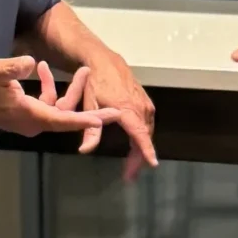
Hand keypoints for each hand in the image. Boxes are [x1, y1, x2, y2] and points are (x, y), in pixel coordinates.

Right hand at [0, 57, 119, 142]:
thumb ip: (13, 68)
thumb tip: (32, 62)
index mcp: (31, 114)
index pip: (64, 118)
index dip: (86, 119)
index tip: (106, 117)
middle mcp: (35, 121)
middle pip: (67, 112)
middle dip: (83, 95)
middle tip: (101, 83)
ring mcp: (31, 119)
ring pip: (57, 106)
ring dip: (64, 87)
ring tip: (65, 67)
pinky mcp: (26, 114)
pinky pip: (46, 103)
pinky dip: (47, 87)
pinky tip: (41, 68)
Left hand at [62, 57, 158, 180]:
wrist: (105, 61)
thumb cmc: (95, 82)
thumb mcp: (89, 105)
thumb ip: (90, 130)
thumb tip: (85, 151)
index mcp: (127, 109)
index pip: (140, 134)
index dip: (146, 150)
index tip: (152, 164)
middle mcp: (140, 107)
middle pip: (144, 137)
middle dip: (139, 158)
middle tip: (130, 175)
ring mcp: (145, 104)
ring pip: (146, 131)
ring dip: (141, 148)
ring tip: (132, 165)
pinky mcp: (145, 102)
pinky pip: (146, 123)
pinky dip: (142, 136)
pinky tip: (135, 146)